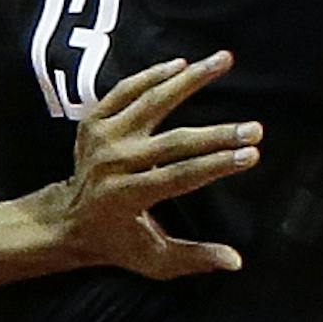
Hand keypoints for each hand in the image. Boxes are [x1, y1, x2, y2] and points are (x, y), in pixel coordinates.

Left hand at [39, 54, 258, 279]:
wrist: (67, 220)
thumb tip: (236, 262)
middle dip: (218, 133)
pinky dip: (152, 74)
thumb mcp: (154, 260)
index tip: (251, 154)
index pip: (180, 176)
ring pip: (151, 101)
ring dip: (190, 79)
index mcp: (127, 197)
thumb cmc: (117, 243)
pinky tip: (182, 63)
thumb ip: (194, 258)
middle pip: (173, 141)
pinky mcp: (93, 121)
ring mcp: (102, 138)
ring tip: (224, 60)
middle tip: (255, 128)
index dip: (217, 165)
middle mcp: (113, 164)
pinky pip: (125, 89)